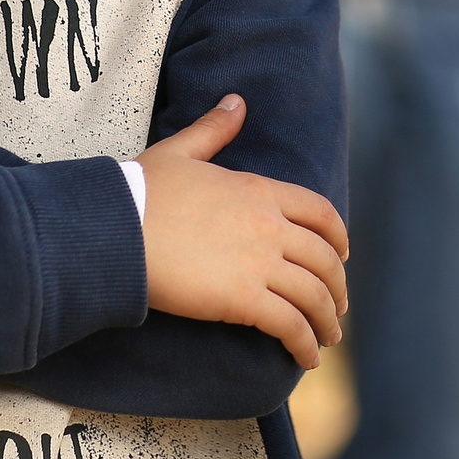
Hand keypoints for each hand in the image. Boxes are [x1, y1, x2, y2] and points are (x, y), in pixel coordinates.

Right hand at [138, 95, 350, 368]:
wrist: (116, 227)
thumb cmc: (140, 190)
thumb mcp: (181, 150)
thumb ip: (214, 129)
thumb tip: (237, 101)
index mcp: (259, 190)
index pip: (320, 213)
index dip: (338, 237)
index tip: (342, 254)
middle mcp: (269, 225)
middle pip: (324, 259)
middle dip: (337, 287)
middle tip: (338, 306)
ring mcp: (259, 263)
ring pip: (313, 295)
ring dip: (327, 321)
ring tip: (327, 339)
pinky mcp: (242, 300)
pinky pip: (289, 325)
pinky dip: (304, 344)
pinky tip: (305, 357)